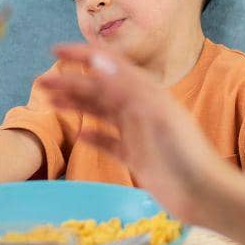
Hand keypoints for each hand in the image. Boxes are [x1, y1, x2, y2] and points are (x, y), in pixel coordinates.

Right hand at [39, 45, 229, 223]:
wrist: (204, 193)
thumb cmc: (184, 153)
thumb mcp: (154, 115)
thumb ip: (126, 87)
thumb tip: (97, 59)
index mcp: (145, 92)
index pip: (109, 65)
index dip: (82, 55)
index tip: (55, 51)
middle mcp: (140, 108)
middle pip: (100, 89)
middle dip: (70, 82)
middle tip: (40, 83)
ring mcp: (138, 132)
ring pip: (101, 113)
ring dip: (77, 104)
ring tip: (50, 103)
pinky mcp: (136, 156)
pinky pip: (110, 142)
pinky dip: (94, 135)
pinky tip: (80, 134)